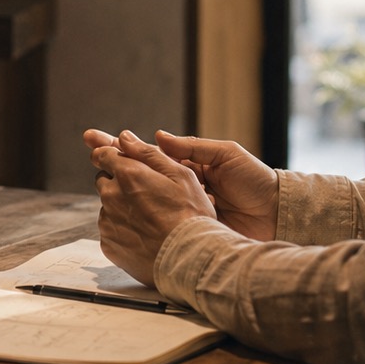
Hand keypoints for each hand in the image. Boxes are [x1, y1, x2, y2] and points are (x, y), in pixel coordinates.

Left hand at [84, 128, 216, 284]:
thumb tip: (124, 137)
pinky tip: (144, 235)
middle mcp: (111, 196)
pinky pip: (110, 231)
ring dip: (121, 208)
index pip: (103, 154)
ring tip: (150, 220)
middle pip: (104, 181)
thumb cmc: (190, 215)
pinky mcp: (108, 244)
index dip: (112, 156)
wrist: (189, 259)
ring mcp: (107, 222)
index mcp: (128, 175)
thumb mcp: (180, 175)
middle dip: (119, 183)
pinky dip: (122, 230)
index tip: (120, 162)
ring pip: (107, 207)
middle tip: (145, 195)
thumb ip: (148, 153)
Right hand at [84, 129, 278, 241]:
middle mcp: (180, 185)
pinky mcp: (187, 226)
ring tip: (98, 176)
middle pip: (140, 173)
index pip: (150, 152)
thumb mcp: (226, 155)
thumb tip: (157, 137)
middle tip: (89, 150)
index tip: (98, 137)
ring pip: (145, 197)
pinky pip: (159, 221)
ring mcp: (181, 207)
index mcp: (189, 165)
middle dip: (113, 161)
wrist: (275, 213)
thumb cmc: (255, 180)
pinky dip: (140, 217)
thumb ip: (192, 147)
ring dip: (121, 188)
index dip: (124, 145)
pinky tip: (120, 212)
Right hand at [155, 131, 278, 240]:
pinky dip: (181, 218)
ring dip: (173, 200)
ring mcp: (193, 208)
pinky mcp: (197, 227)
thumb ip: (193, 146)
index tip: (135, 157)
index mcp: (195, 166)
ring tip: (182, 197)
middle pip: (162, 183)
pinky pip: (181, 222)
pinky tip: (185, 215)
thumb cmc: (255, 179)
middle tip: (157, 181)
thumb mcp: (225, 154)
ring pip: (169, 203)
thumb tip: (159, 135)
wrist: (275, 213)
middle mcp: (190, 186)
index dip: (149, 158)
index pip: (165, 160)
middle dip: (158, 182)